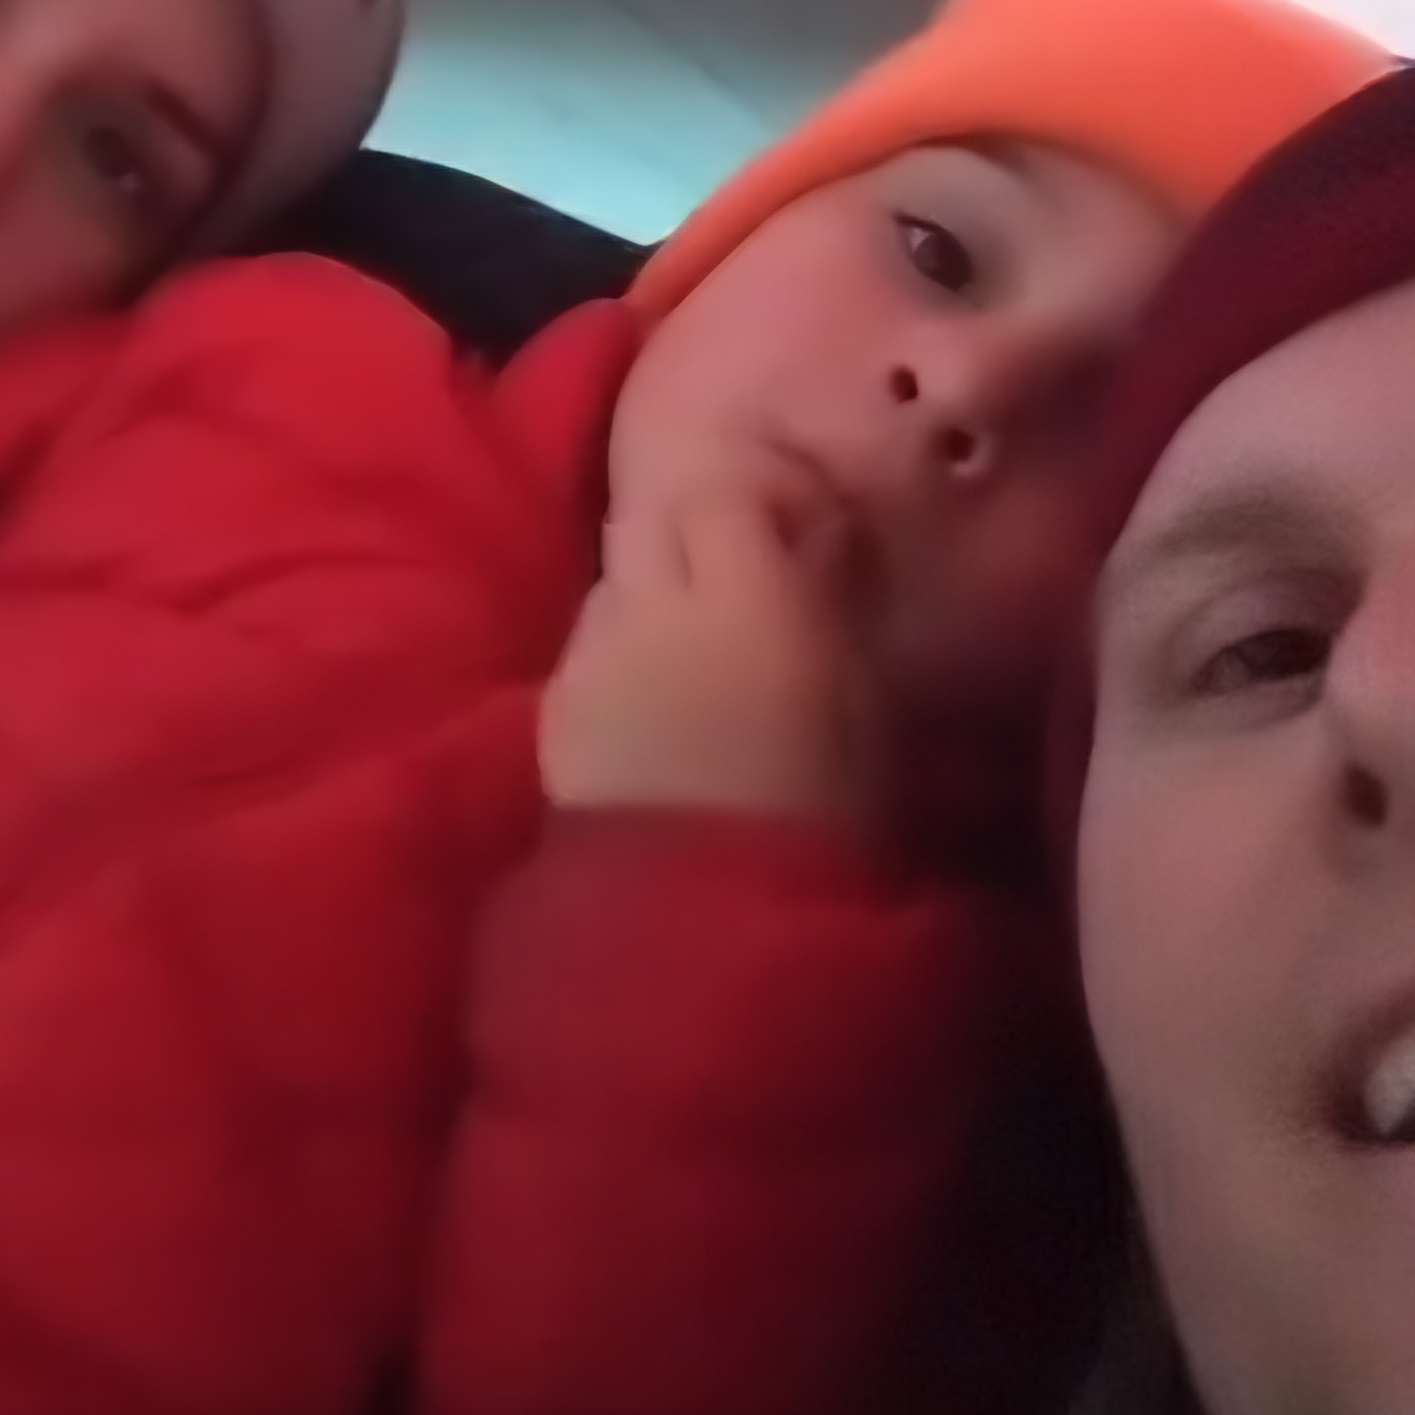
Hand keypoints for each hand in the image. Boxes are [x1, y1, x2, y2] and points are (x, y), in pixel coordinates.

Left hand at [542, 470, 882, 822]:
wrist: (700, 926)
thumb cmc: (816, 819)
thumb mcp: (860, 706)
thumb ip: (833, 604)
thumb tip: (823, 538)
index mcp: (743, 597)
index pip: (729, 488)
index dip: (765, 488)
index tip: (804, 517)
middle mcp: (651, 606)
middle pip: (657, 512)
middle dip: (702, 521)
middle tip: (750, 560)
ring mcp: (591, 655)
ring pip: (617, 572)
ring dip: (656, 577)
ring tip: (700, 627)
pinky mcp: (554, 711)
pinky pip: (589, 639)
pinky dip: (624, 640)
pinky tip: (655, 692)